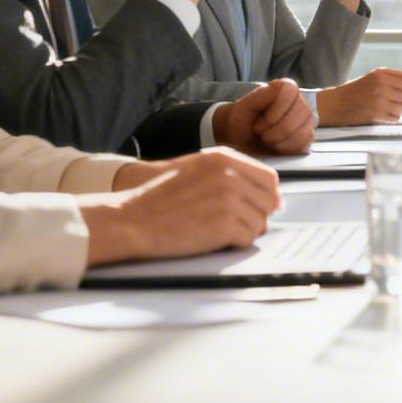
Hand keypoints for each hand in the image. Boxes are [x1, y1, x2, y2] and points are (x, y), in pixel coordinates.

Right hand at [83, 149, 278, 266]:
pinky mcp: (224, 224)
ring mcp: (229, 199)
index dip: (266, 196)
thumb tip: (270, 195)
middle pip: (268, 201)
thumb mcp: (196, 169)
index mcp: (224, 158)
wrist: (131, 218)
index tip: (258, 208)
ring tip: (221, 233)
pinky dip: (236, 243)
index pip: (269, 178)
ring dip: (246, 231)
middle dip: (256, 215)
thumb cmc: (159, 197)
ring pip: (260, 222)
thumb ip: (230, 174)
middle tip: (236, 225)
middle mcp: (230, 175)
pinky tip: (217, 241)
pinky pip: (247, 238)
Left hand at [215, 79, 313, 155]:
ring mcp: (306, 121)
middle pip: (302, 112)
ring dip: (280, 139)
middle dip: (277, 128)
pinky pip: (305, 144)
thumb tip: (278, 85)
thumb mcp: (244, 107)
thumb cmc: (242, 121)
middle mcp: (300, 102)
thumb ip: (260, 95)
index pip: (291, 91)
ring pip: (304, 130)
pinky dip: (286, 148)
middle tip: (261, 133)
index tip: (260, 122)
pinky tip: (275, 146)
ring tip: (266, 139)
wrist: (241, 141)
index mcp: (285, 89)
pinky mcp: (307, 138)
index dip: (277, 109)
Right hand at [316, 67, 401, 125]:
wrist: (332, 104)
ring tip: (386, 110)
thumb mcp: (371, 78)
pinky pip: (394, 118)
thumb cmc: (352, 92)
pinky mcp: (376, 113)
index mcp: (381, 73)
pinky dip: (391, 119)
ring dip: (397, 111)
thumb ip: (390, 81)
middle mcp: (381, 84)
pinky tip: (381, 117)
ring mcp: (379, 99)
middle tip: (394, 104)